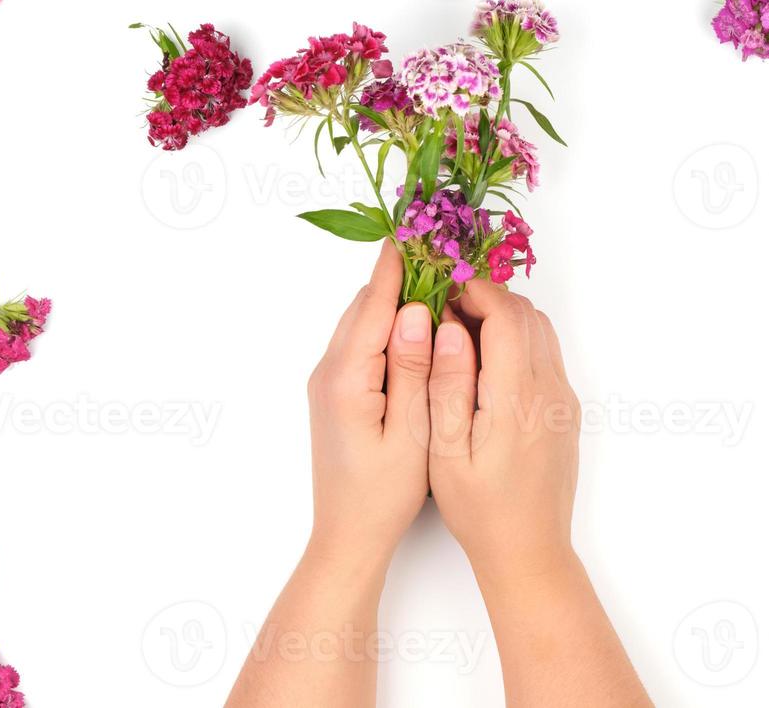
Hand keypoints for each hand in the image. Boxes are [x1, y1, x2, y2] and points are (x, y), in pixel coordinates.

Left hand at [306, 241, 431, 568]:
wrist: (347, 538)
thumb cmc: (383, 496)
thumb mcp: (411, 432)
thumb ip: (413, 370)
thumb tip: (416, 312)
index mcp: (346, 379)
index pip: (372, 305)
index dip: (397, 266)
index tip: (417, 229)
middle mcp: (328, 372)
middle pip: (363, 306)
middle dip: (399, 277)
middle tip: (441, 253)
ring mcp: (327, 382)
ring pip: (361, 323)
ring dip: (393, 301)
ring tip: (437, 282)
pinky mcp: (335, 393)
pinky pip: (360, 343)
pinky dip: (385, 326)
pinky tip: (418, 329)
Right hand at [426, 280, 580, 585]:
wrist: (530, 551)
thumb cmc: (480, 511)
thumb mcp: (445, 452)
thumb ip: (447, 385)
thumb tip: (449, 329)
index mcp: (519, 398)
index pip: (507, 316)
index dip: (474, 292)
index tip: (441, 293)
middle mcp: (551, 391)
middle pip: (528, 314)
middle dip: (487, 298)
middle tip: (445, 310)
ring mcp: (564, 400)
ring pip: (541, 330)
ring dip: (504, 317)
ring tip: (460, 333)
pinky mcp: (567, 410)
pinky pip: (546, 354)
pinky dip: (517, 339)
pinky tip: (484, 362)